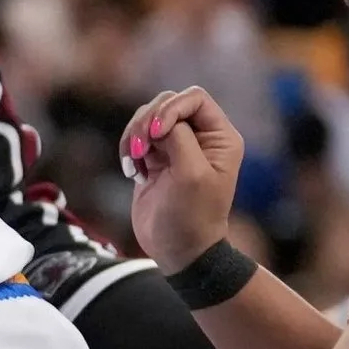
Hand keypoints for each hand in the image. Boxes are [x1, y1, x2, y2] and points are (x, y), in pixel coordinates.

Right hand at [122, 87, 244, 271]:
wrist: (178, 250)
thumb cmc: (192, 216)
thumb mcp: (191, 173)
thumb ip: (178, 136)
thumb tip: (158, 121)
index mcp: (220, 137)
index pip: (194, 98)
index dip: (171, 108)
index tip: (157, 133)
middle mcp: (200, 137)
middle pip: (166, 103)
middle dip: (147, 122)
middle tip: (139, 150)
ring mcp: (176, 147)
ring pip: (147, 118)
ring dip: (134, 136)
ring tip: (134, 163)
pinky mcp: (155, 158)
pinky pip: (136, 137)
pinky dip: (128, 149)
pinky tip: (133, 173)